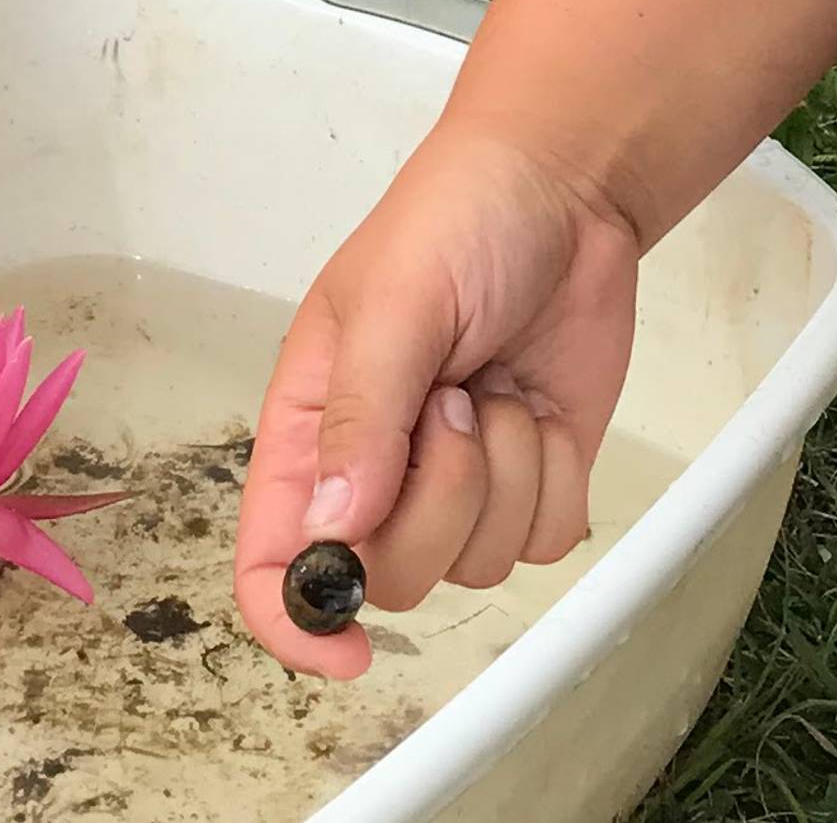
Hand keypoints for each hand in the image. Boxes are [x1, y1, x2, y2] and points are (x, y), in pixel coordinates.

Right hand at [233, 122, 641, 676]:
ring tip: (494, 388)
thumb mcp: (394, 300)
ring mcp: (458, 482)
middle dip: (439, 502)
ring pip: (475, 564)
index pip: (271, 564)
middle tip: (455, 404)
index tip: (346, 647)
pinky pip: (544, 540)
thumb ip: (363, 416)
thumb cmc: (456, 222)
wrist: (565, 189)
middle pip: (389, 576)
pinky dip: (552, 480)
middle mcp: (375, 472)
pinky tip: (539, 408)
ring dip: (503, 477)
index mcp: (311, 431)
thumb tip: (334, 534)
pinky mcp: (531, 478)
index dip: (295, 622)